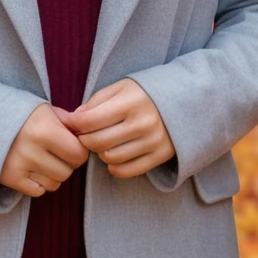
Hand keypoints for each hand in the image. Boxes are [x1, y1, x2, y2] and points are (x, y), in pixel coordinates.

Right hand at [0, 103, 89, 197]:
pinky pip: (38, 191)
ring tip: (43, 159)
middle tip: (57, 153)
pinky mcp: (10, 178)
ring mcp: (20, 166)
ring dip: (54, 174)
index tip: (73, 145)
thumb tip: (89, 134)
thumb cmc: (23, 115)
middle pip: (67, 171)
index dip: (80, 150)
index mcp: (45, 129)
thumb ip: (69, 122)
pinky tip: (33, 169)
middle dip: (67, 163)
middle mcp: (32, 149)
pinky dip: (39, 183)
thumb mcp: (47, 110)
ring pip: (54, 184)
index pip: (79, 154)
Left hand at [58, 79, 174, 179]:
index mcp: (131, 101)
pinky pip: (126, 171)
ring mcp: (153, 141)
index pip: (90, 120)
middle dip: (85, 139)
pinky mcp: (160, 156)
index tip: (72, 123)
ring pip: (110, 158)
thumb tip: (74, 120)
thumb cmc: (144, 93)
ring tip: (103, 141)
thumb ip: (96, 101)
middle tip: (85, 134)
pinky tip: (114, 154)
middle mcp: (143, 123)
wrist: (184, 100)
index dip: (75, 124)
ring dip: (99, 152)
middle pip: (97, 142)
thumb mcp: (121, 87)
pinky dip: (113, 166)